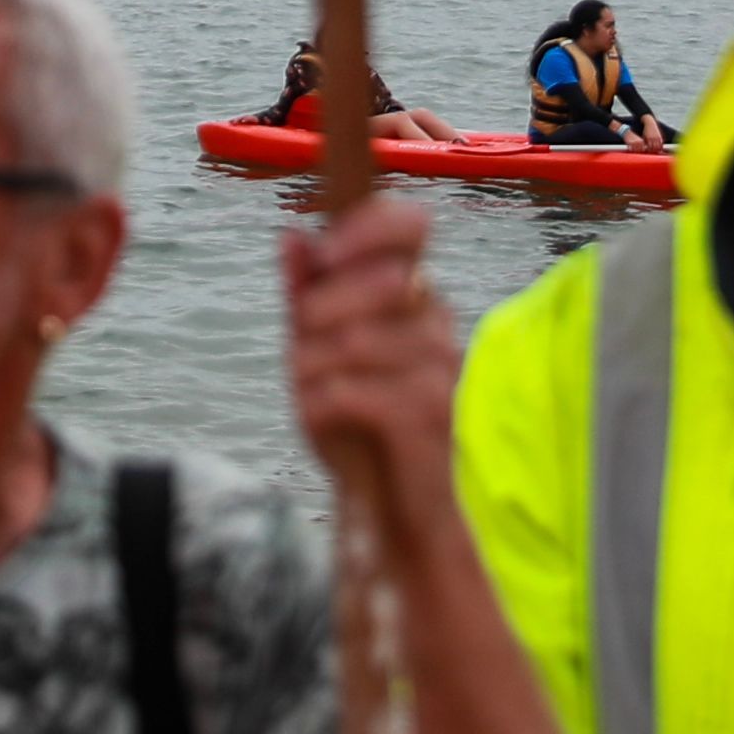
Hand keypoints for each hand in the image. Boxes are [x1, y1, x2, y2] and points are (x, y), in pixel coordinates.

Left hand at [281, 196, 461, 502]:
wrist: (394, 508)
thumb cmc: (359, 424)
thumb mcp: (320, 354)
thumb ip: (308, 294)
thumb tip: (293, 234)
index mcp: (414, 295)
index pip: (410, 225)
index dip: (365, 228)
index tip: (325, 254)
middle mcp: (436, 322)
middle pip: (377, 279)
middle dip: (320, 310)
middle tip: (301, 350)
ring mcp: (440, 365)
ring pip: (355, 339)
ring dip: (312, 368)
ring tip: (309, 393)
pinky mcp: (430, 412)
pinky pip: (355, 389)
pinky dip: (322, 404)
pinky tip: (321, 417)